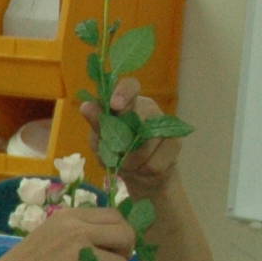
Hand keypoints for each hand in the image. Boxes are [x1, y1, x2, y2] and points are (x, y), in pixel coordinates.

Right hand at [0, 204, 136, 260]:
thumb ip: (80, 232)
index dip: (120, 234)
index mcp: (70, 215)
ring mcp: (79, 246)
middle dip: (124, 253)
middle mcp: (77, 226)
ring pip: (122, 260)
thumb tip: (114, 242)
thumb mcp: (52, 235)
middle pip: (126, 233)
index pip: (114, 215)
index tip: (111, 250)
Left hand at [81, 76, 181, 196]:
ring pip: (148, 143)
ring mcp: (165, 125)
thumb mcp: (100, 139)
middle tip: (116, 155)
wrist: (139, 175)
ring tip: (128, 163)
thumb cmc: (116, 151)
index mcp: (127, 102)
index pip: (130, 86)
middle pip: (142, 115)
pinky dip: (143, 170)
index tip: (115, 105)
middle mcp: (148, 108)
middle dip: (125, 141)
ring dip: (131, 161)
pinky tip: (142, 168)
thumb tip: (86, 106)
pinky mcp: (175, 143)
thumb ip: (97, 123)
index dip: (123, 92)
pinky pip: (155, 162)